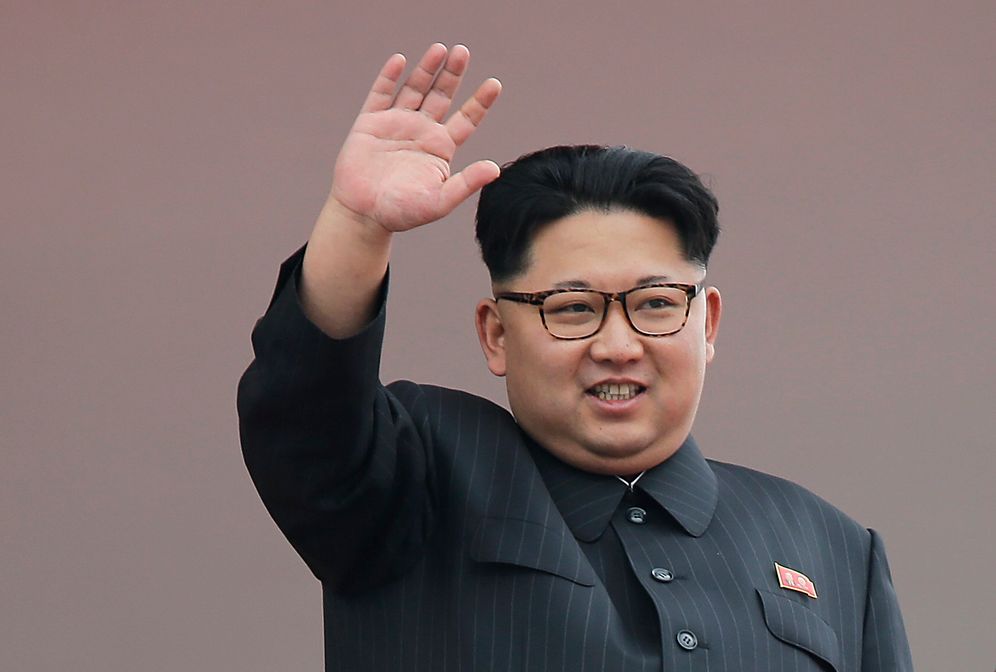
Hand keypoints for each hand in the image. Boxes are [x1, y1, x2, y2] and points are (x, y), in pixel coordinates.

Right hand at [327, 44, 501, 233]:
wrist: (363, 215)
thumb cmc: (402, 213)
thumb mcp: (439, 201)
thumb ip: (466, 184)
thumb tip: (495, 169)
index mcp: (440, 148)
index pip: (466, 119)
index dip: (480, 101)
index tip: (495, 84)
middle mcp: (421, 131)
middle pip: (442, 95)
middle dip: (452, 74)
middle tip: (462, 52)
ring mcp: (395, 124)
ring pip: (414, 89)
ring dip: (426, 69)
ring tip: (439, 49)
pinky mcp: (370, 123)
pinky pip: (381, 94)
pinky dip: (389, 76)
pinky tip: (400, 60)